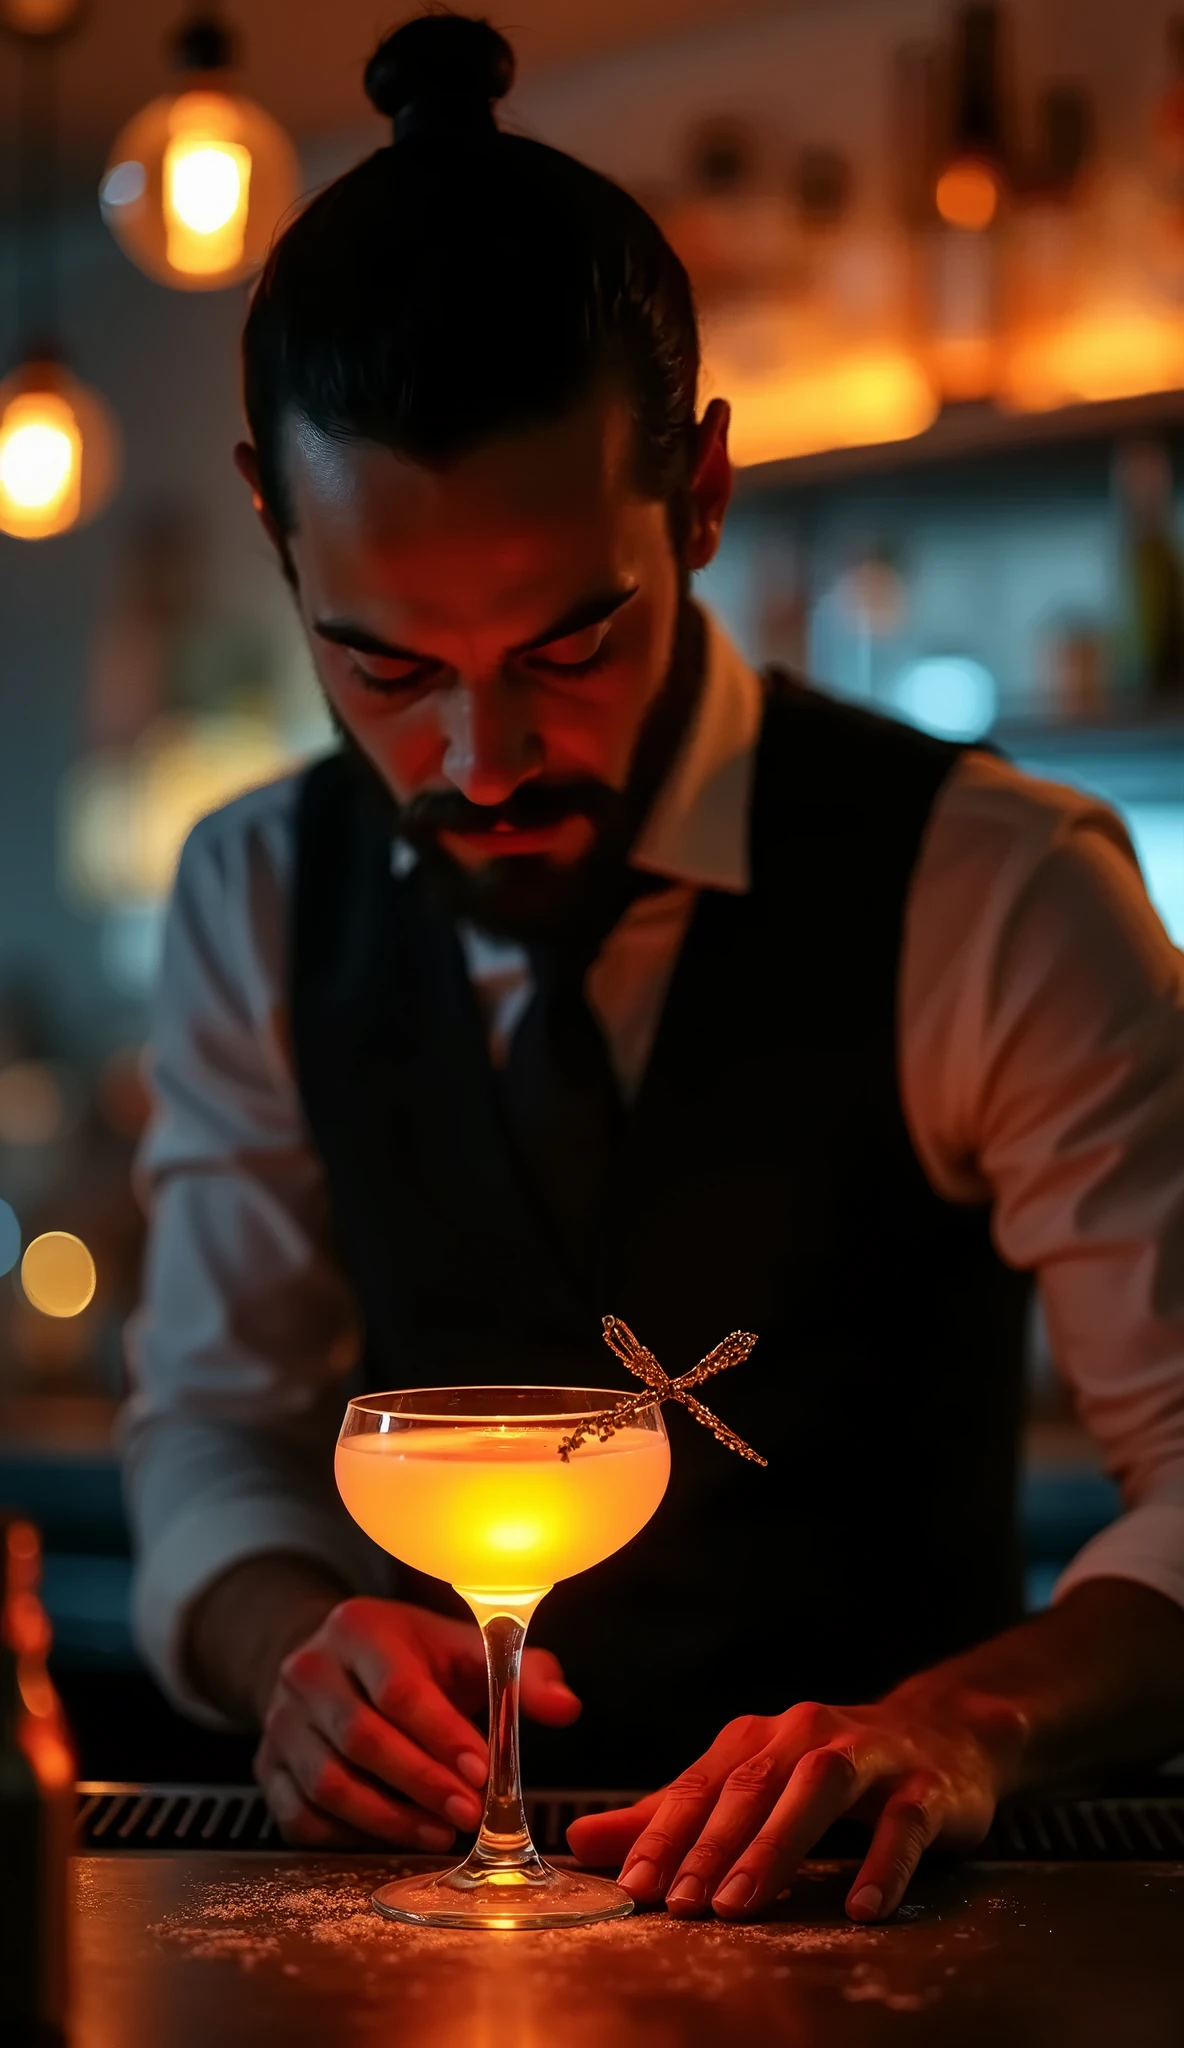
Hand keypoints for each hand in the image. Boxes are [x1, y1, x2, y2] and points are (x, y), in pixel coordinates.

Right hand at [254, 1597, 580, 1846]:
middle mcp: (309, 1670)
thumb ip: (518, 1674)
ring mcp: (281, 1722)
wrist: (332, 1664)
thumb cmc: (409, 1660)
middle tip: (469, 1813)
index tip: (483, 1771)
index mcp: (358, 1629)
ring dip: (389, 1818)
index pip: (399, 1688)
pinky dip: (348, 1836)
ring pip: (328, 1783)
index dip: (443, 1736)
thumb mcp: (461, 1650)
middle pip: (362, 1739)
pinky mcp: (267, 1767)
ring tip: (440, 1832)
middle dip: (422, 1784)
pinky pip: (300, 1815)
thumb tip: (565, 1705)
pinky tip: (393, 1838)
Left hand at [568, 1689, 1025, 1922]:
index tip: (633, 1884)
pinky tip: (861, 1907)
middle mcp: (806, 1734)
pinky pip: (902, 1823)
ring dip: (775, 1846)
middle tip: (679, 1902)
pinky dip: (881, 1863)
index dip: (663, 1832)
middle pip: (751, 1785)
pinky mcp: (924, 1785)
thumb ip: (671, 1815)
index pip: (700, 1785)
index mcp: (757, 1737)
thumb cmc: (830, 1771)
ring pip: (817, 1790)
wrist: (942, 1736)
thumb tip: (579, 1837)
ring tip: (741, 1904)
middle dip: (710, 1845)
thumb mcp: (749, 1785)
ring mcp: (869, 1755)